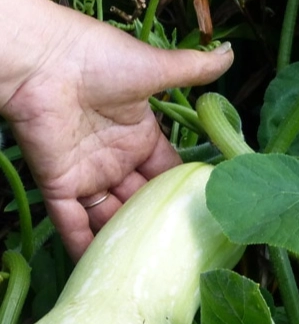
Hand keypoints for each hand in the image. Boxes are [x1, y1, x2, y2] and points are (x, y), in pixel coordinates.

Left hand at [0, 0, 232, 258]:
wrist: (44, 59)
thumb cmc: (99, 59)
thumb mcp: (155, 68)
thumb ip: (192, 69)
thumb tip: (229, 54)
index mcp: (140, 135)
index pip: (167, 171)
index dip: (183, 191)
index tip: (208, 215)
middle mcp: (116, 159)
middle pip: (142, 200)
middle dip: (159, 223)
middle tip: (185, 251)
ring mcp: (88, 174)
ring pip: (111, 216)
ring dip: (128, 239)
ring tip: (155, 267)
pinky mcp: (59, 184)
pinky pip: (72, 222)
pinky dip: (85, 246)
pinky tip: (106, 270)